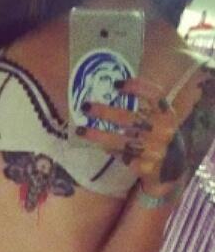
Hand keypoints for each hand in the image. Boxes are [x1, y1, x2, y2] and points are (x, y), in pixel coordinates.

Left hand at [76, 77, 186, 194]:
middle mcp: (164, 130)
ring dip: (98, 135)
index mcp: (167, 114)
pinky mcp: (147, 167)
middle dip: (105, 112)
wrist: (170, 165)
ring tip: (80, 130)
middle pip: (131, 118)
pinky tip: (100, 147)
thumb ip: (140, 109)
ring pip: (121, 141)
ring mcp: (156, 150)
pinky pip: (122, 157)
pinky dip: (111, 151)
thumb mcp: (155, 120)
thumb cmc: (155, 136)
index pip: (155, 95)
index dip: (137, 87)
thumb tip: (108, 94)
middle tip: (85, 107)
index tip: (116, 83)